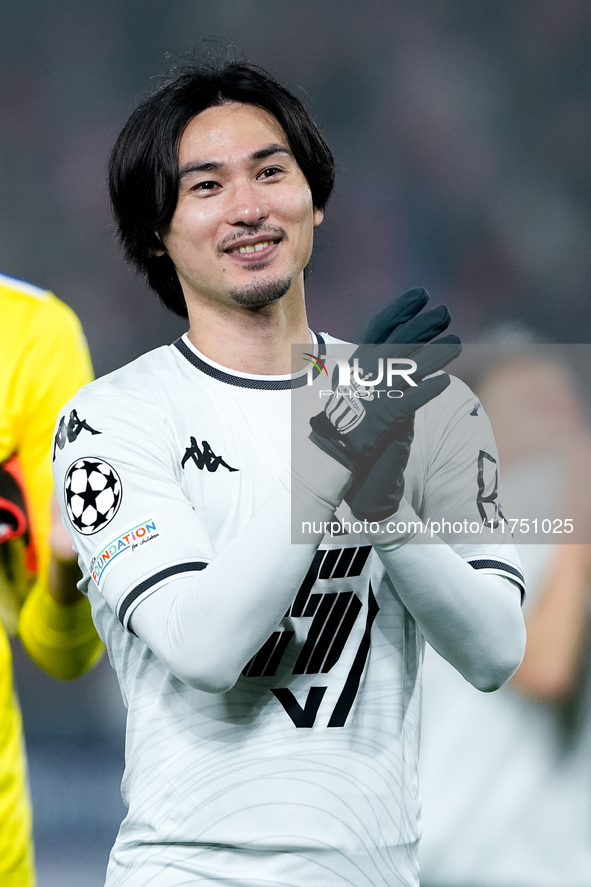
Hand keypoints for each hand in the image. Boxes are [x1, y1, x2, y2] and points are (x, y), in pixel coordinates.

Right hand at [309, 289, 459, 480]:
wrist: (336, 445)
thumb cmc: (351, 411)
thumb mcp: (358, 379)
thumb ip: (378, 360)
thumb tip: (402, 342)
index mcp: (361, 359)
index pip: (382, 326)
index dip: (402, 308)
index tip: (423, 295)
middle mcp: (370, 371)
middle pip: (401, 341)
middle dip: (424, 325)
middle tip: (445, 313)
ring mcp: (379, 391)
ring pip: (411, 367)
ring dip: (435, 354)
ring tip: (456, 342)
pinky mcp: (387, 414)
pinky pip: (411, 399)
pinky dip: (428, 389)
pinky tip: (445, 380)